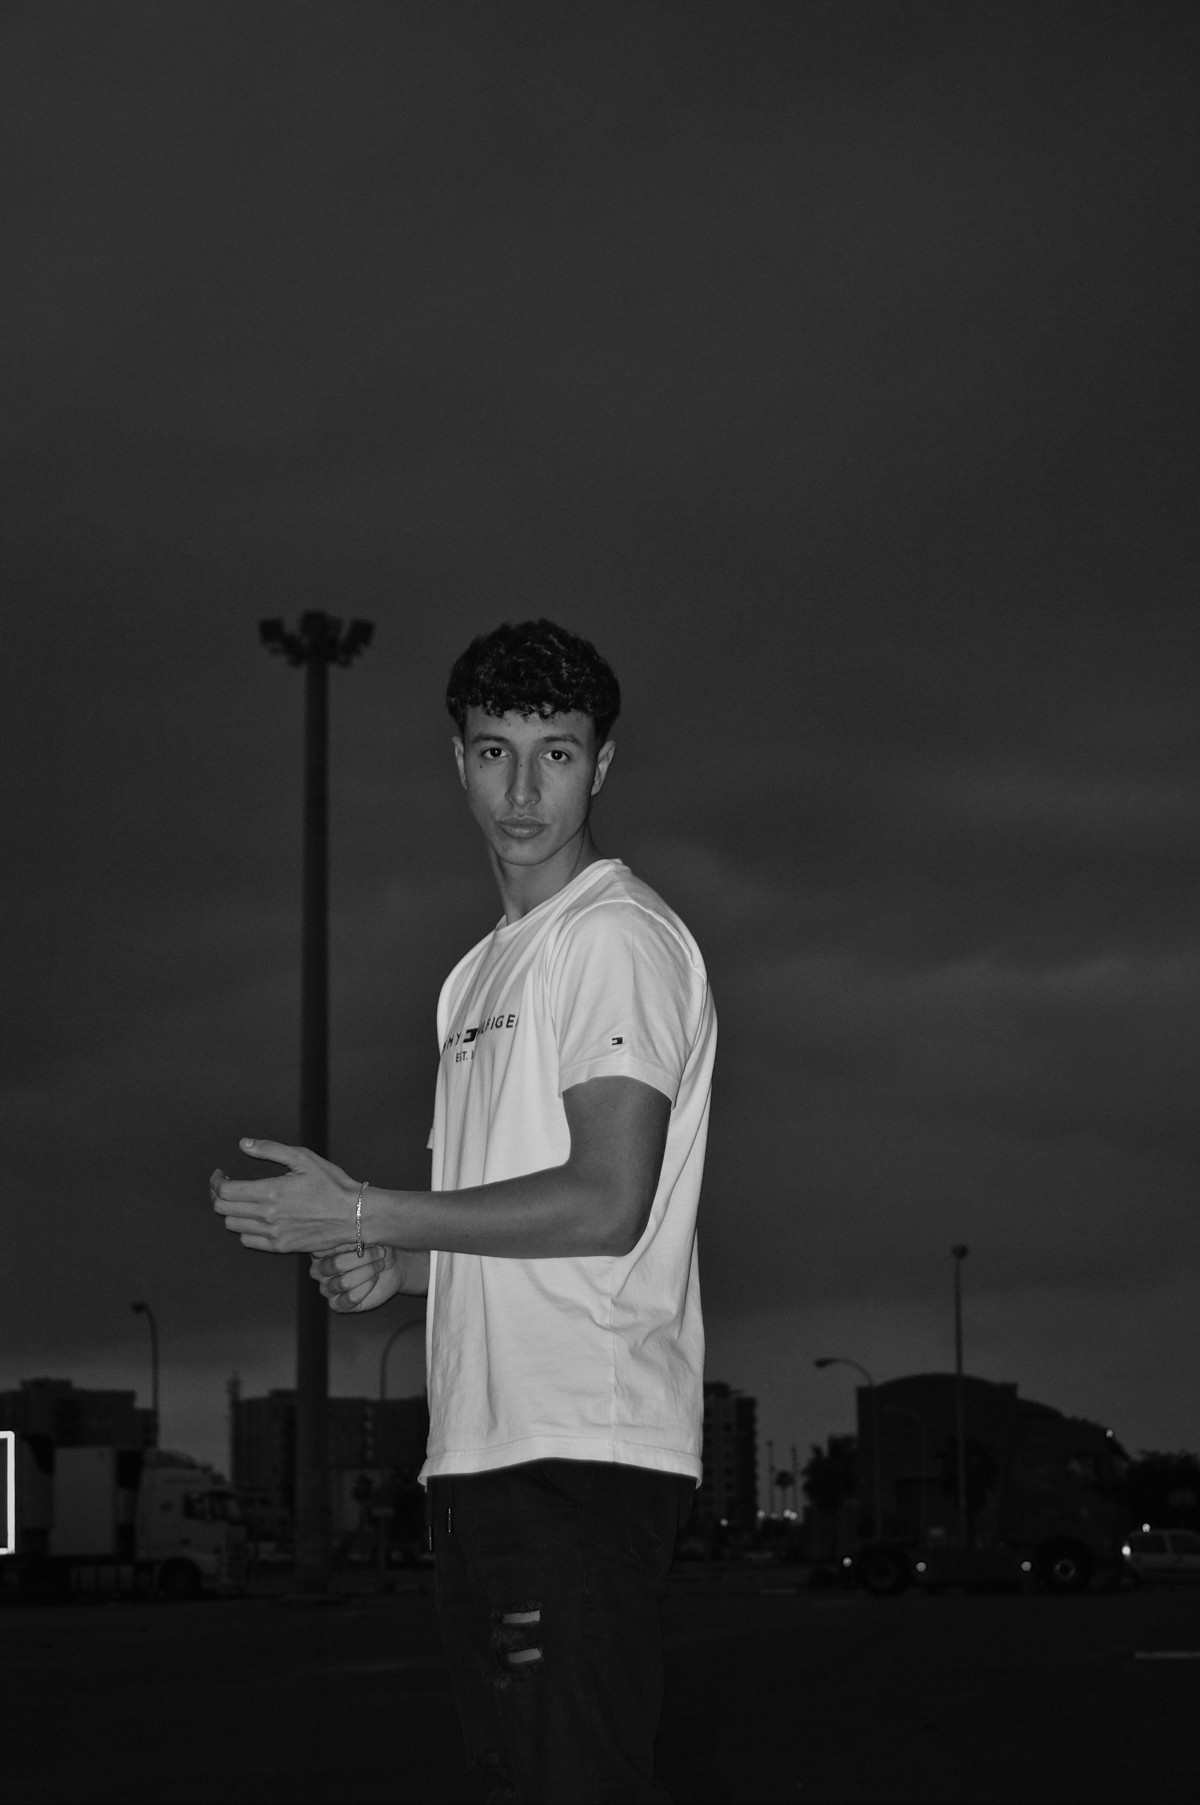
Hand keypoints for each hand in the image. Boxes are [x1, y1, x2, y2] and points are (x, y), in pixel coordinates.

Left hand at [211, 1139, 357, 1254]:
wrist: (354, 1215)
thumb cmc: (332, 1184)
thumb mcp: (304, 1158)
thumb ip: (271, 1149)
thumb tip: (244, 1144)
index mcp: (270, 1191)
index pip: (226, 1191)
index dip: (216, 1182)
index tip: (220, 1175)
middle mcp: (268, 1216)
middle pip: (223, 1210)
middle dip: (218, 1195)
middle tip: (226, 1186)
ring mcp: (273, 1234)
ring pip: (232, 1226)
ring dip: (231, 1212)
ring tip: (241, 1201)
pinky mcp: (280, 1247)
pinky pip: (248, 1241)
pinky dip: (245, 1229)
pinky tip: (255, 1218)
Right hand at [310, 1244, 409, 1313]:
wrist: (390, 1267)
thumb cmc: (375, 1247)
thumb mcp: (368, 1237)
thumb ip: (357, 1236)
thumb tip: (355, 1239)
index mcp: (320, 1250)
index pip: (324, 1247)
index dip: (347, 1243)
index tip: (364, 1240)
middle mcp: (319, 1270)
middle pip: (337, 1264)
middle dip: (363, 1258)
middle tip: (379, 1252)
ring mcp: (326, 1289)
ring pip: (345, 1282)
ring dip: (368, 1271)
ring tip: (379, 1265)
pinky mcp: (337, 1304)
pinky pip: (351, 1298)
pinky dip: (367, 1286)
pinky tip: (375, 1278)